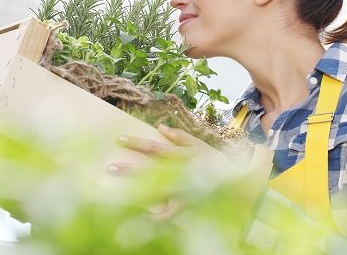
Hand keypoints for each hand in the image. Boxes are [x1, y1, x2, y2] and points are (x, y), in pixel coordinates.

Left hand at [108, 123, 239, 219]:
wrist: (236, 181)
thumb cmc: (214, 161)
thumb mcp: (199, 144)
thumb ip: (180, 136)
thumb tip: (160, 126)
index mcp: (182, 155)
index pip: (155, 147)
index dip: (137, 143)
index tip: (119, 139)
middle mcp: (180, 171)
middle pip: (150, 169)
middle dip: (129, 169)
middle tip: (110, 168)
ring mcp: (182, 189)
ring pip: (156, 190)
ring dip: (136, 191)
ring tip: (118, 194)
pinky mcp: (185, 203)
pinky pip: (169, 213)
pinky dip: (156, 218)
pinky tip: (141, 220)